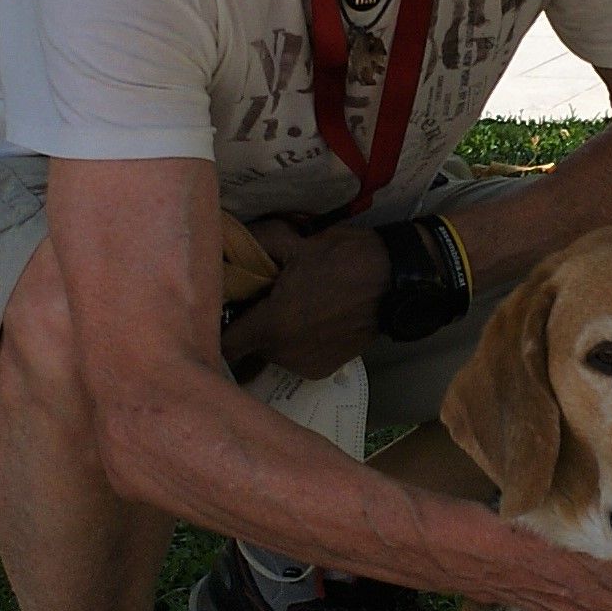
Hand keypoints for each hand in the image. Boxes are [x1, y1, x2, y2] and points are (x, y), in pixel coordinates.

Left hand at [220, 219, 385, 376]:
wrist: (396, 283)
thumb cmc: (345, 260)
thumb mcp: (297, 243)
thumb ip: (258, 243)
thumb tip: (233, 241)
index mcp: (271, 326)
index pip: (224, 345)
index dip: (215, 329)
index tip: (220, 312)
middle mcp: (283, 354)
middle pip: (248, 347)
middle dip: (249, 325)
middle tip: (257, 298)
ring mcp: (304, 365)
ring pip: (271, 353)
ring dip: (272, 335)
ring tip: (288, 307)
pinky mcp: (323, 369)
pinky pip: (294, 357)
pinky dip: (294, 343)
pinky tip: (308, 320)